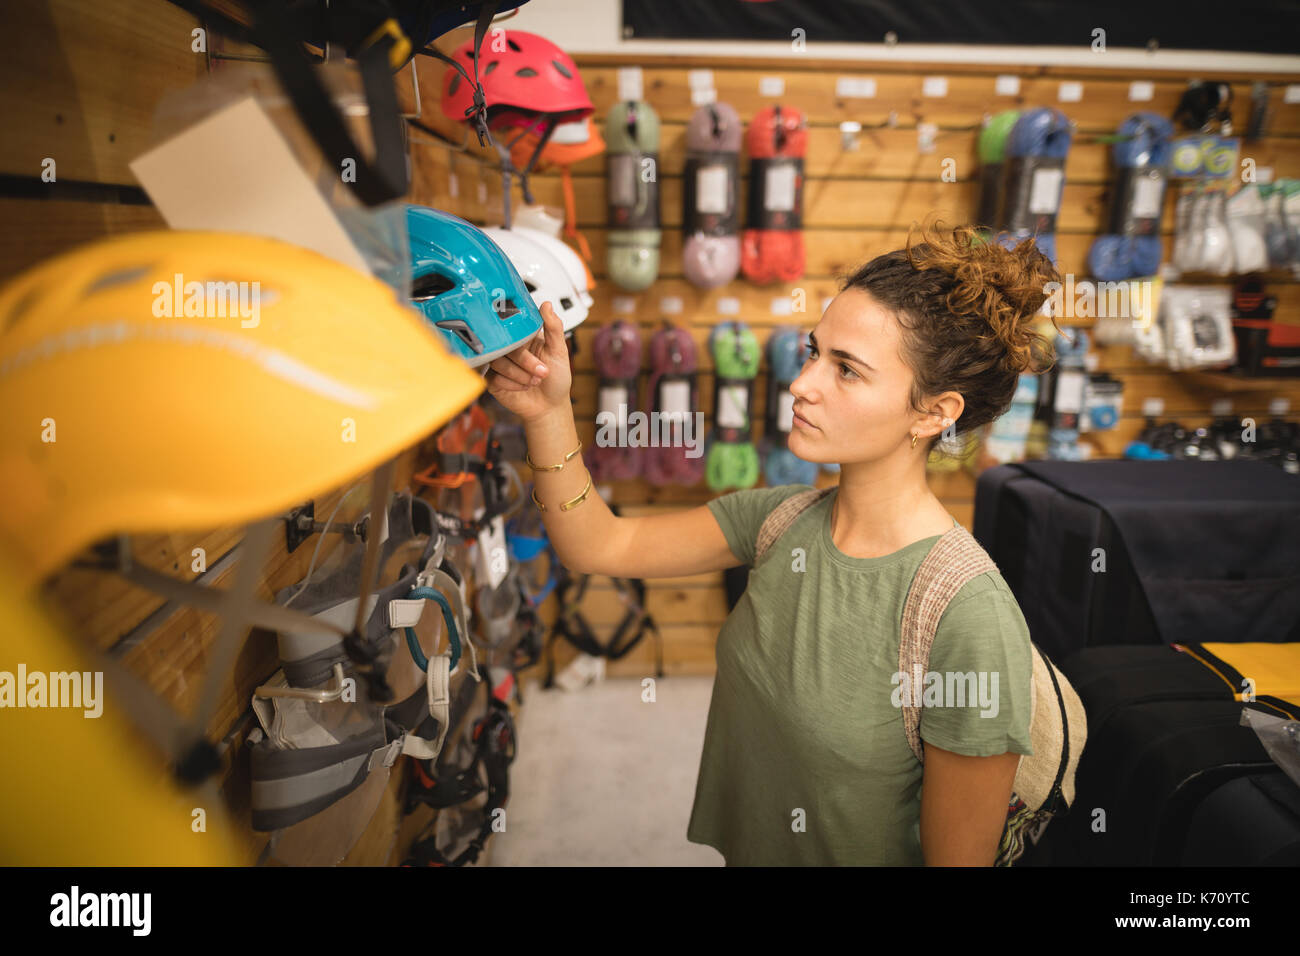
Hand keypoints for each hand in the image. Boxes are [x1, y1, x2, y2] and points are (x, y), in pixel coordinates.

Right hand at [483, 301, 572, 422]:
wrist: (549, 407)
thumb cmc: (556, 379)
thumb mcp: (559, 351)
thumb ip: (553, 328)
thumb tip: (546, 305)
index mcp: (523, 336)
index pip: (514, 327)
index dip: (521, 336)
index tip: (530, 345)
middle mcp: (509, 347)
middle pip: (505, 344)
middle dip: (526, 361)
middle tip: (543, 372)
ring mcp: (499, 363)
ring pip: (499, 362)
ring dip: (520, 375)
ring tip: (534, 381)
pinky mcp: (492, 379)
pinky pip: (494, 377)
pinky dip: (512, 384)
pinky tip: (523, 388)